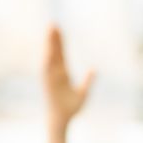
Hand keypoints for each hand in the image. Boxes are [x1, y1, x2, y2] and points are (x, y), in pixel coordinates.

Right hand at [42, 26, 94, 142]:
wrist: (63, 119)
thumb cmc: (71, 108)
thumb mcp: (83, 92)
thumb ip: (88, 80)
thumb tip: (94, 69)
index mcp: (63, 74)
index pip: (62, 54)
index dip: (61, 43)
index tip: (60, 30)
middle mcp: (55, 73)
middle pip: (55, 52)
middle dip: (54, 39)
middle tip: (54, 24)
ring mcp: (51, 77)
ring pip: (51, 57)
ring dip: (50, 45)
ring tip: (51, 31)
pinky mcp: (49, 83)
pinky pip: (48, 69)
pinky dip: (49, 59)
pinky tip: (50, 50)